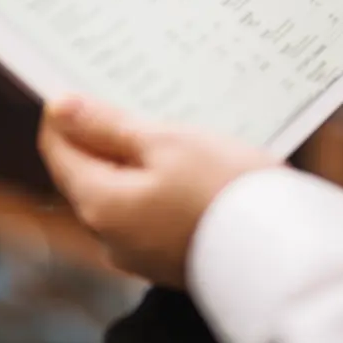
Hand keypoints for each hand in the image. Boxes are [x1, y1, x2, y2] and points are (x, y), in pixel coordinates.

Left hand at [37, 97, 280, 287]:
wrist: (284, 252)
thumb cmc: (226, 189)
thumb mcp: (167, 143)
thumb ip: (109, 126)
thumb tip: (60, 107)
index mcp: (100, 205)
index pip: (58, 151)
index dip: (65, 115)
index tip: (82, 83)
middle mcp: (110, 237)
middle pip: (89, 174)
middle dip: (104, 136)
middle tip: (134, 99)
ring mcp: (141, 253)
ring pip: (123, 193)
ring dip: (136, 161)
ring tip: (170, 130)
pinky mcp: (170, 259)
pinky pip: (151, 213)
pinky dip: (159, 186)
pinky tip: (190, 167)